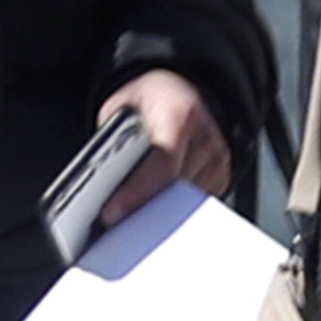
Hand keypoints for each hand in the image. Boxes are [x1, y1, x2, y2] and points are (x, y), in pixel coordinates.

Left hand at [49, 69, 231, 246]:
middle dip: (141, 212)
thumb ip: (114, 140)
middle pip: (174, 191)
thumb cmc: (148, 99)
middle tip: (110, 231)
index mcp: (180, 115)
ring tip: (125, 222)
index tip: (112, 214)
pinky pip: (193, 204)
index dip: (136, 193)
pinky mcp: (221, 176)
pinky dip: (169, 210)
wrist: (182, 89)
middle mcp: (205, 139)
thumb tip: (99, 182)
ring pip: (184, 203)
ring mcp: (217, 160)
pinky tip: (149, 212)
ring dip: (155, 214)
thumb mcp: (121, 108)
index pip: (161, 164)